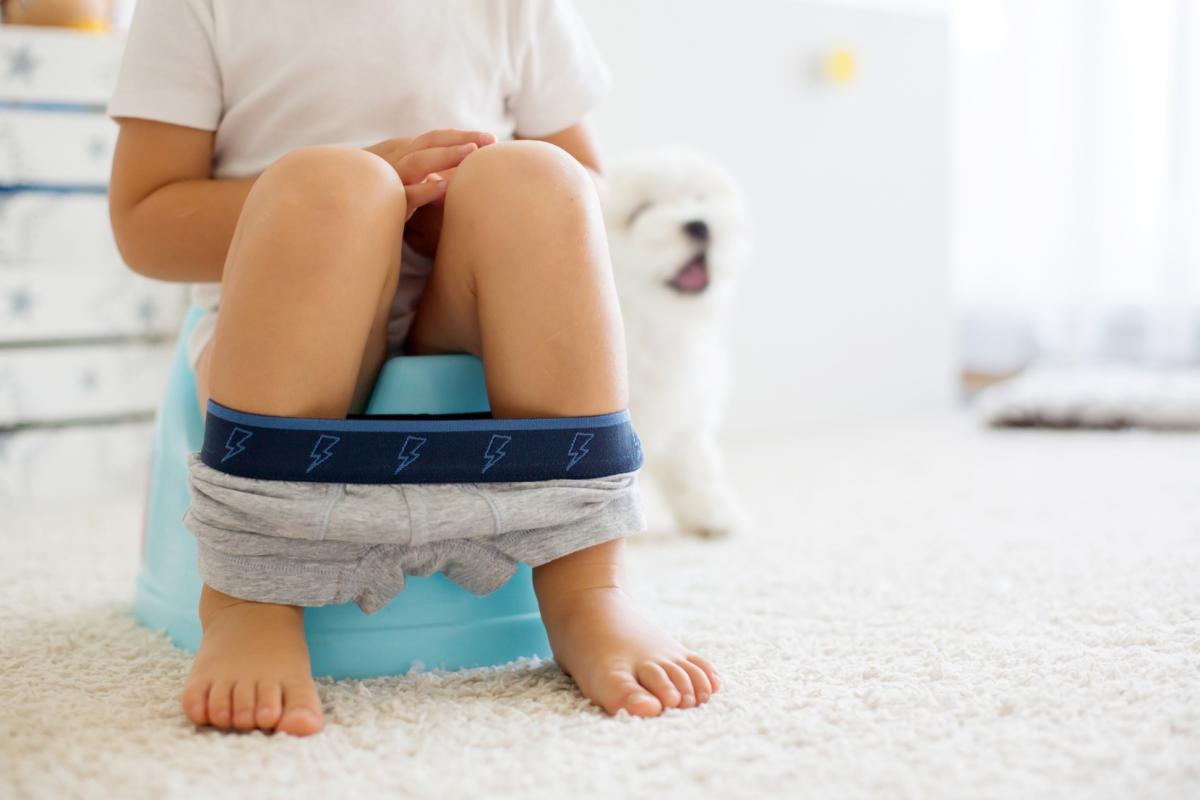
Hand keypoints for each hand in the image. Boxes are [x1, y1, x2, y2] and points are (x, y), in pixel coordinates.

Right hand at [364, 130, 494, 218]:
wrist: (347, 212)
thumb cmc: (385, 198)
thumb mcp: (409, 180)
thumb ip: (431, 172)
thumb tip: (463, 171)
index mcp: (403, 154)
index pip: (434, 138)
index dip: (462, 135)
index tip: (492, 139)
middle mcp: (396, 161)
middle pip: (429, 142)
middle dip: (460, 140)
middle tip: (490, 140)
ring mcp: (390, 179)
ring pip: (417, 162)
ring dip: (444, 155)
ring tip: (470, 152)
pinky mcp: (387, 203)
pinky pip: (405, 194)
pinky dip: (423, 189)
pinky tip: (443, 186)